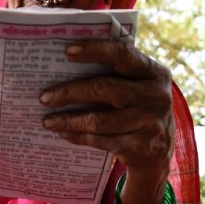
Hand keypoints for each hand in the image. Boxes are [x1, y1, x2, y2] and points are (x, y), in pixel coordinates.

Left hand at [39, 39, 173, 173]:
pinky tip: (63, 133)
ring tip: (47, 120)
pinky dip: (78, 136)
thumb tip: (65, 67)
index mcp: (154, 72)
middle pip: (105, 89)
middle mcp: (156, 96)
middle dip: (70, 92)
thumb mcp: (137, 88)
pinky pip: (100, 140)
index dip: (94, 50)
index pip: (122, 54)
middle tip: (44, 97)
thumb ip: (115, 75)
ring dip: (68, 120)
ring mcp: (150, 123)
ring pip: (99, 120)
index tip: (67, 51)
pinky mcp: (141, 147)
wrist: (159, 153)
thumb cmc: (137, 111)